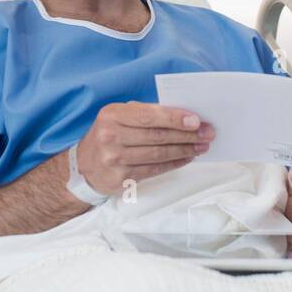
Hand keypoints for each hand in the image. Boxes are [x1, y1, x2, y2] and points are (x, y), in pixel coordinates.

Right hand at [75, 101, 212, 195]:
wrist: (84, 166)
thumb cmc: (108, 135)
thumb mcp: (118, 117)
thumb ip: (145, 114)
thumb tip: (182, 116)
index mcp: (112, 115)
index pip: (148, 116)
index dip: (174, 118)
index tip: (196, 120)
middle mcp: (111, 136)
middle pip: (157, 136)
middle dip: (186, 135)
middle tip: (207, 133)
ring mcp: (115, 159)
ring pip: (158, 154)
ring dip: (185, 150)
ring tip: (201, 146)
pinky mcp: (122, 178)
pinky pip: (155, 169)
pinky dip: (174, 163)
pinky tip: (187, 157)